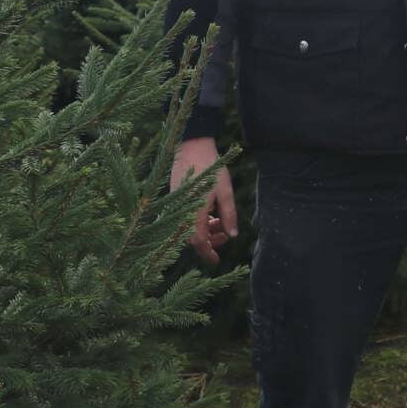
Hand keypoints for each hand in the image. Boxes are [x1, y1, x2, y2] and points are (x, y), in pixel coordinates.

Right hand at [171, 136, 237, 265]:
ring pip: (188, 229)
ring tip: (219, 222)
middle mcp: (181, 212)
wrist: (191, 146)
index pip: (199, 243)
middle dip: (209, 241)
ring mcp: (175, 205)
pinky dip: (197, 221)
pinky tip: (209, 213)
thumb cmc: (210, 167)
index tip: (216, 261)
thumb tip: (232, 235)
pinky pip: (184, 218)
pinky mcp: (174, 199)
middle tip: (225, 234)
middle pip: (192, 238)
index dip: (208, 253)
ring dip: (204, 230)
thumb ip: (229, 215)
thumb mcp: (225, 192)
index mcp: (194, 213)